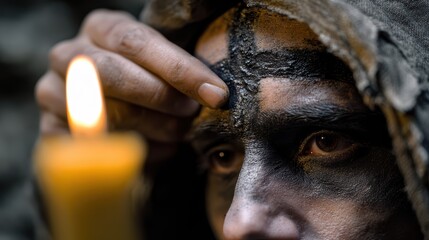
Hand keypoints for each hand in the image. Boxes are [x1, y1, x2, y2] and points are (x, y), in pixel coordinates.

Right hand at [35, 9, 227, 162]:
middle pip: (112, 73)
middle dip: (160, 97)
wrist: (111, 114)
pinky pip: (92, 145)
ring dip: (151, 127)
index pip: (137, 42)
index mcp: (102, 28)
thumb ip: (179, 72)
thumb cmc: (146, 84)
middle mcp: (70, 54)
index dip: (180, 69)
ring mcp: (53, 91)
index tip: (215, 94)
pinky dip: (130, 152)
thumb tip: (215, 94)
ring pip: (103, 111)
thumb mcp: (162, 67)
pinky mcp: (51, 129)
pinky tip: (154, 150)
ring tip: (177, 133)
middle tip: (190, 113)